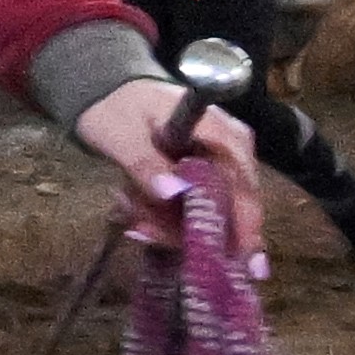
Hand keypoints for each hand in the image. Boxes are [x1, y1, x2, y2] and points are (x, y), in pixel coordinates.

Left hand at [67, 69, 269, 249]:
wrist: (108, 93)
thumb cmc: (117, 106)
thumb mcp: (120, 133)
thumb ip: (143, 162)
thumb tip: (171, 193)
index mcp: (218, 129)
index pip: (242, 182)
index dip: (245, 224)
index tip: (243, 261)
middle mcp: (231, 148)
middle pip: (230, 206)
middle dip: (185, 229)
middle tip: (141, 230)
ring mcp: (221, 164)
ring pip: (210, 214)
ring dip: (167, 224)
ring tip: (129, 213)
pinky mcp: (205, 178)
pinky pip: (195, 211)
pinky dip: (165, 219)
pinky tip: (137, 215)